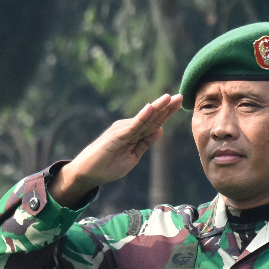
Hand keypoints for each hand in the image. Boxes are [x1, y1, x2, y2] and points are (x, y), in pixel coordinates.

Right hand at [51, 95, 183, 207]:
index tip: (179, 102)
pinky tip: (150, 108)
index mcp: (134, 134)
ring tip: (168, 97)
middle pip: (151, 117)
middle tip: (180, 95)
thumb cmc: (108, 166)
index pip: (154, 122)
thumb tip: (160, 130)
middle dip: (166, 107)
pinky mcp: (116, 136)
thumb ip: (145, 143)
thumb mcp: (133, 157)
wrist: (87, 173)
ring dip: (156, 108)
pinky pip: (132, 126)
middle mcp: (128, 128)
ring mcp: (122, 130)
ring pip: (143, 119)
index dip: (167, 113)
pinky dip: (142, 117)